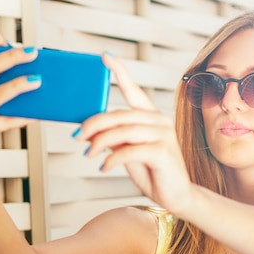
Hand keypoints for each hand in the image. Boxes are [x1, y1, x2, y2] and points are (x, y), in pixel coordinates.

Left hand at [76, 53, 193, 214]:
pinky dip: (113, 159)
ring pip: (123, 131)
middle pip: (120, 114)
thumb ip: (114, 139)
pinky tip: (104, 166)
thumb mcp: (129, 152)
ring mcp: (164, 135)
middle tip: (77, 135)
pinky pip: (131, 150)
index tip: (105, 57)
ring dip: (100, 142)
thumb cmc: (153, 172)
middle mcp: (159, 121)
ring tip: (88, 153)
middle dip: (95, 123)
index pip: (133, 90)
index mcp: (151, 116)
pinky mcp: (163, 152)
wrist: (176, 196)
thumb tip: (89, 132)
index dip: (120, 72)